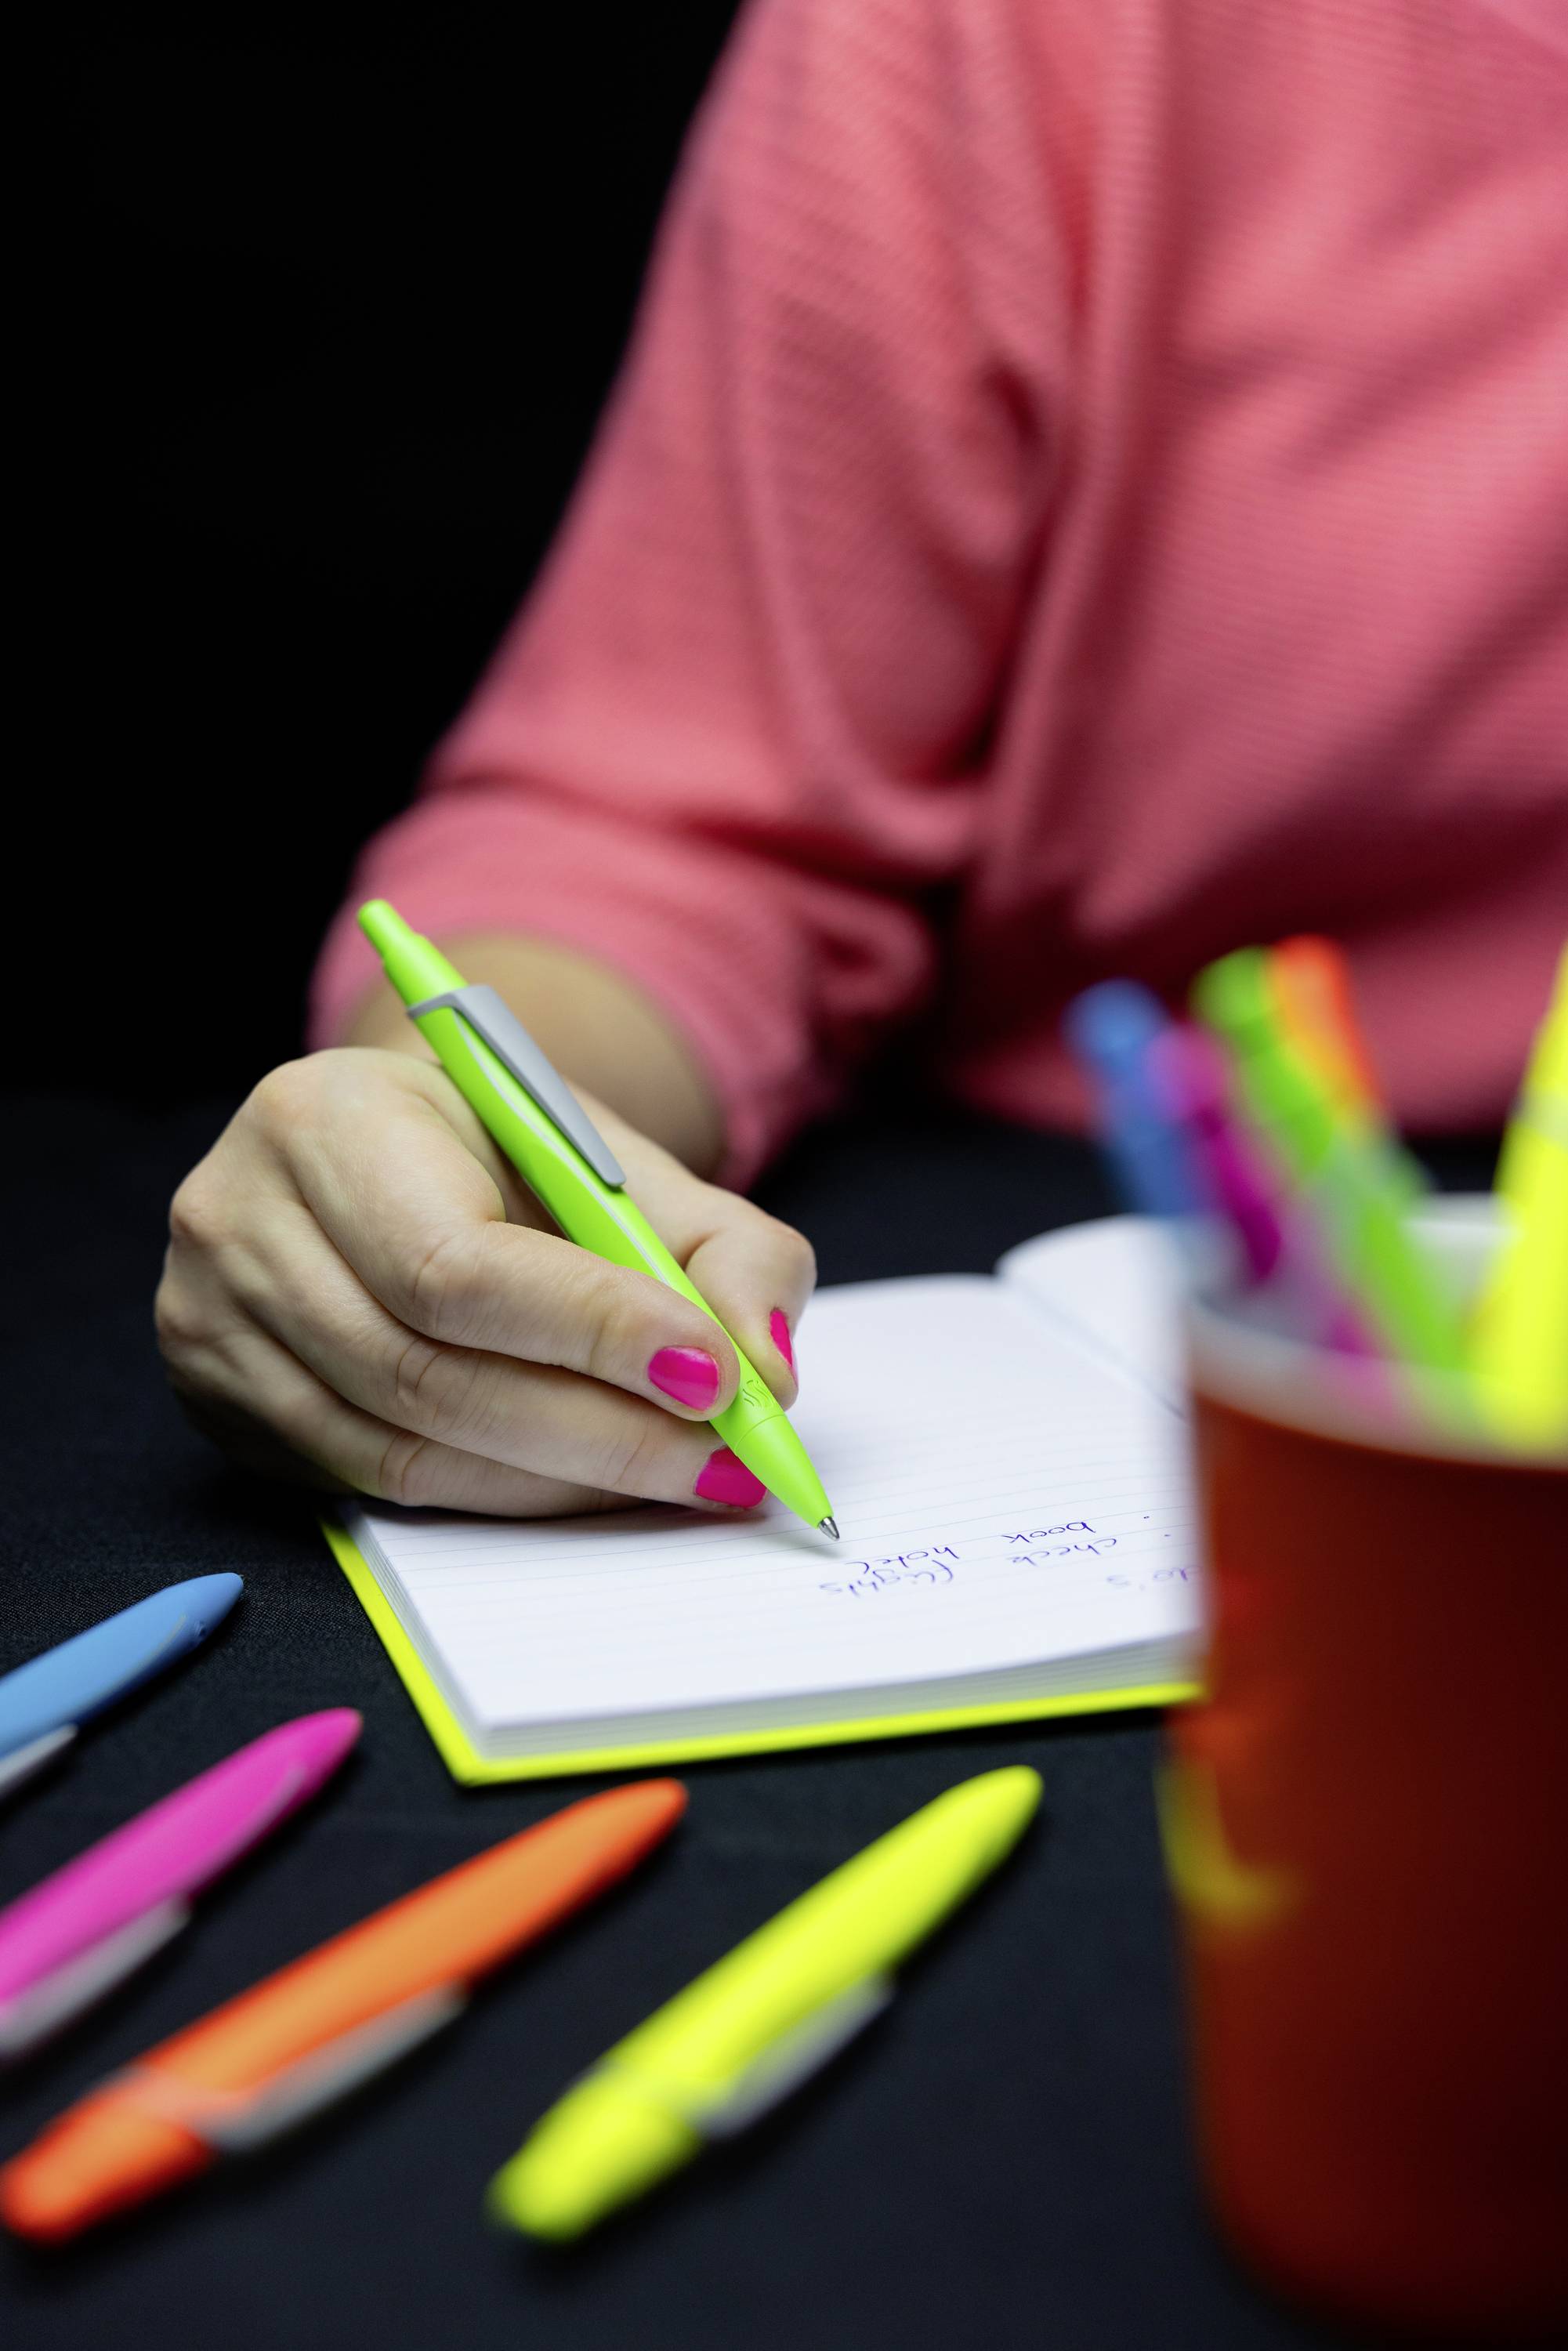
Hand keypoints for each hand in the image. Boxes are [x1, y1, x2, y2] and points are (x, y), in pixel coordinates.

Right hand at [156, 1049, 814, 1516]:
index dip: (589, 1331)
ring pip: (403, 1448)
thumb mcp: (627, 1168)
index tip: (713, 1377)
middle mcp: (241, 1217)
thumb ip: (725, 1248)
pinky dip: (497, 1497)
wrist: (400, 1161)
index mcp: (327, 1118)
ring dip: (560, 1481)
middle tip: (724, 1461)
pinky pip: (373, 1486)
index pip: (455, 1260)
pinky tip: (584, 1485)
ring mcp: (211, 1321)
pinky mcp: (221, 1405)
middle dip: (599, 1431)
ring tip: (679, 1476)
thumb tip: (764, 1372)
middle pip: (427, 1371)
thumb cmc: (510, 1162)